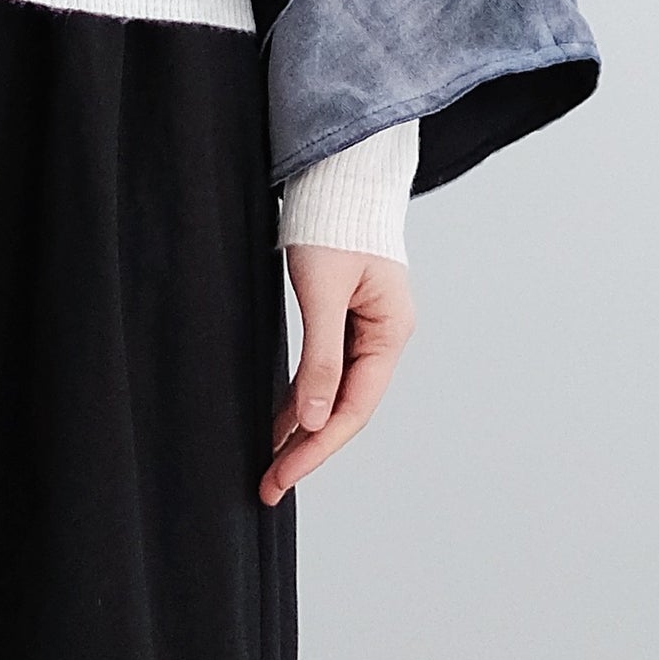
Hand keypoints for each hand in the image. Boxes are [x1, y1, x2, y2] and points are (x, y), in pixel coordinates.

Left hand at [262, 245, 415, 505]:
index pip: (354, 407)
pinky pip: (326, 372)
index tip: (282, 475)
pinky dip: (303, 399)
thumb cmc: (334, 222)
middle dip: (307, 449)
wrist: (337, 173)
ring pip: (335, 395)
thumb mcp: (321, 290)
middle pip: (347, 408)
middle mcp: (384, 336)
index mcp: (390, 331)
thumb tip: (314, 419)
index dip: (317, 447)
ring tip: (270, 465)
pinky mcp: (346, 320)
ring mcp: (367, 330)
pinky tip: (281, 423)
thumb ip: (320, 357)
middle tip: (268, 485)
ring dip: (303, 430)